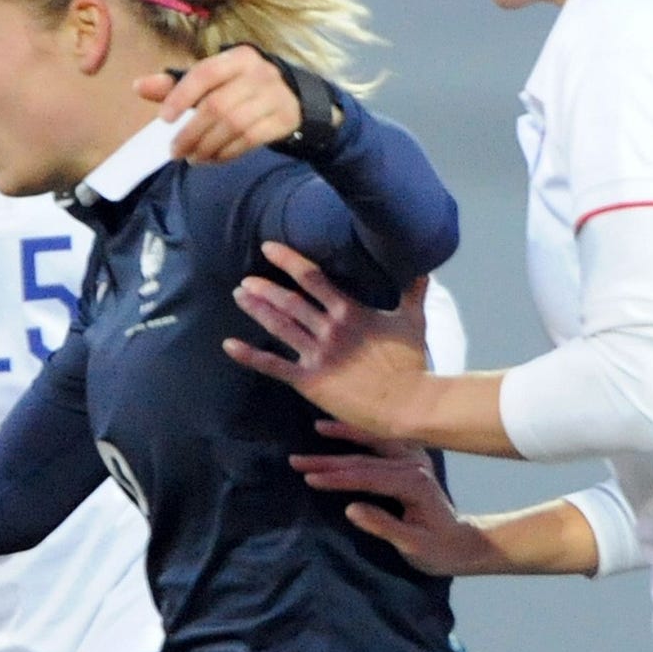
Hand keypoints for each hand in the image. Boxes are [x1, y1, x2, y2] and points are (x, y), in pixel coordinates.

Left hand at [135, 45, 299, 163]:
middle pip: (217, 106)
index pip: (205, 73)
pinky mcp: (284, 119)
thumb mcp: (213, 82)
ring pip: (234, 125)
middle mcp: (258, 73)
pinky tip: (213, 159)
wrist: (292, 97)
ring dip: (207, 146)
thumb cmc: (241, 88)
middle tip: (175, 152)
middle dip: (191, 133)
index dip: (181, 96)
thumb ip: (177, 85)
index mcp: (237, 57)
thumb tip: (138, 86)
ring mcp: (275, 96)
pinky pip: (250, 139)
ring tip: (192, 158)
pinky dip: (227, 153)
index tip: (164, 120)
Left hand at [225, 243, 430, 436]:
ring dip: (256, 309)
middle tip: (245, 281)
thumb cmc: (412, 364)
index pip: (312, 278)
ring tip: (238, 296)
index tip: (268, 249)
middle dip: (264, 289)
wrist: (408, 402)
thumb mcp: (413, 322)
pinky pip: (273, 365)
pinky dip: (249, 355)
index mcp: (349, 311)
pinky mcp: (310, 380)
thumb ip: (413, 293)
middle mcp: (329, 328)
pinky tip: (229, 345)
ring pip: (279, 325)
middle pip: (288, 301)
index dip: (288, 261)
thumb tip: (423, 269)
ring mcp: (318, 354)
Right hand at [289, 422, 507, 577]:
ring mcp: (414, 458)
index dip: (338, 478)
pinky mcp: (411, 458)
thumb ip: (384, 527)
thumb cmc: (438, 550)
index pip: (368, 477)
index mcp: (414, 484)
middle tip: (297, 461)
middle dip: (329, 460)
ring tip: (317, 427)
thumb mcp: (413, 546)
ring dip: (345, 434)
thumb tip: (350, 509)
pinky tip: (341, 426)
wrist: (461, 542)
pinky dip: (360, 431)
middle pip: (365, 458)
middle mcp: (415, 464)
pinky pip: (382, 439)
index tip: (310, 478)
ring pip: (374, 441)